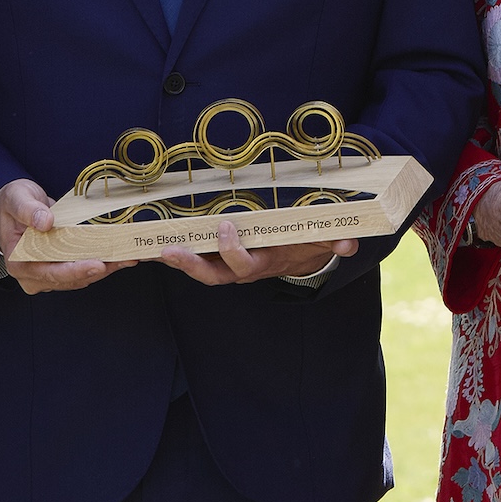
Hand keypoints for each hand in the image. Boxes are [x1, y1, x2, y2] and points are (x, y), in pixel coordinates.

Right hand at [0, 178, 137, 293]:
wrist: (12, 208)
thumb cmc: (12, 205)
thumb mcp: (17, 199)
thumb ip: (29, 210)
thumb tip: (45, 222)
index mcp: (19, 261)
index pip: (50, 272)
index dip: (75, 270)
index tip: (97, 264)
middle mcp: (32, 275)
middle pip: (70, 279)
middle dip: (98, 270)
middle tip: (124, 259)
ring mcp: (47, 276)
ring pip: (79, 278)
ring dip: (104, 269)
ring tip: (127, 257)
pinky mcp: (59, 271)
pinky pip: (82, 272)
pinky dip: (101, 265)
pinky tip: (118, 257)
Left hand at [160, 218, 357, 284]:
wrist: (303, 255)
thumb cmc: (308, 243)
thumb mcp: (323, 241)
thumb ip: (336, 242)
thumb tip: (348, 243)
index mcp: (263, 263)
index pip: (244, 264)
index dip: (232, 250)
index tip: (226, 226)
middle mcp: (241, 268)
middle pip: (212, 275)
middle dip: (190, 265)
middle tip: (170, 250)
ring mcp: (228, 265)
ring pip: (199, 269)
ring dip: (176, 261)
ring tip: (152, 249)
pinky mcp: (219, 257)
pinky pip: (195, 257)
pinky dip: (176, 252)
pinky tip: (153, 244)